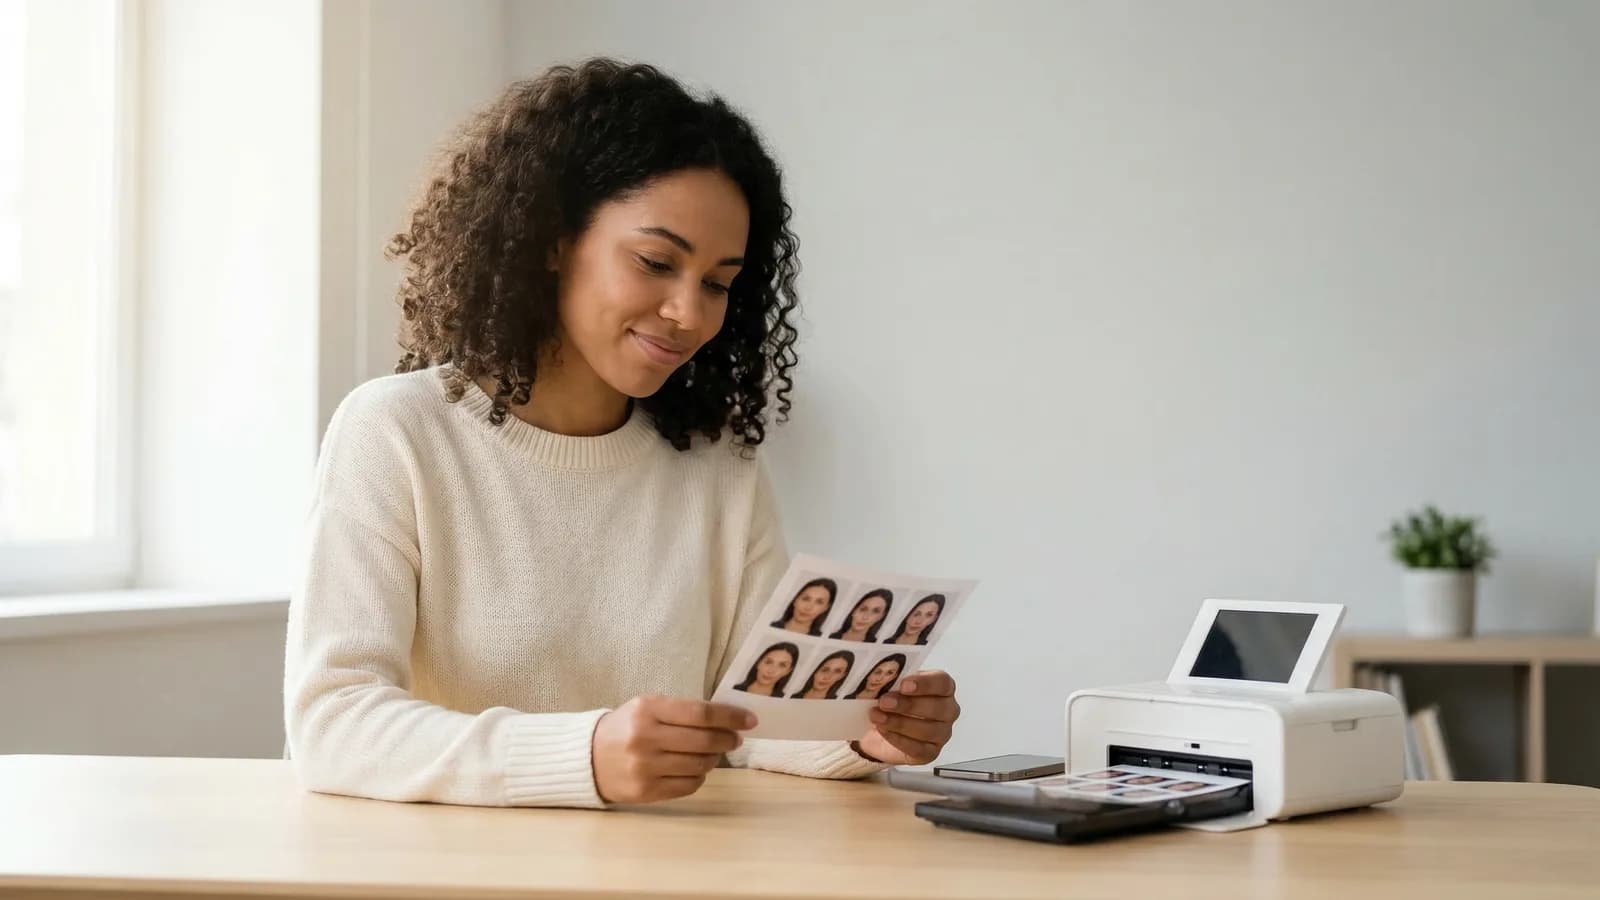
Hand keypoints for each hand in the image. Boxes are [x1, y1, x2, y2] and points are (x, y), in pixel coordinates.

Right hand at [592, 695, 756, 802]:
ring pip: (699, 765)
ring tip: (713, 753)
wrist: (588, 758)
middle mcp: (646, 738)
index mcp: (647, 709)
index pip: (701, 713)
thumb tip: (727, 719)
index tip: (750, 720)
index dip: (730, 716)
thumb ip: (682, 711)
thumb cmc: (626, 727)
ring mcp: (645, 767)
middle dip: (728, 739)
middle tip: (736, 739)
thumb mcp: (648, 707)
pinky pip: (689, 786)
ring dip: (714, 759)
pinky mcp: (645, 791)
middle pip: (704, 740)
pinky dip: (700, 777)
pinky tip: (695, 769)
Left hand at [854, 671, 959, 764]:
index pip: (943, 682)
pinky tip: (884, 731)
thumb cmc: (892, 701)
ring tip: (878, 717)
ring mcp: (941, 733)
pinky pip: (918, 748)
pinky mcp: (930, 753)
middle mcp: (947, 710)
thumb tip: (880, 672)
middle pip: (937, 707)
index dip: (925, 684)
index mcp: (943, 687)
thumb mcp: (891, 684)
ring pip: (927, 730)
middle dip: (908, 705)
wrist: (878, 730)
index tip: (904, 685)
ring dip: (899, 723)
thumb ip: (891, 677)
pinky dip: (898, 739)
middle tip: (885, 702)